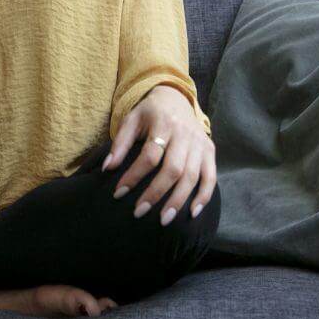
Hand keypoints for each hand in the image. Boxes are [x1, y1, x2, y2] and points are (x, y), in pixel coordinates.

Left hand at [101, 84, 214, 225]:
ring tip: (164, 220)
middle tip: (139, 212)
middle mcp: (185, 133)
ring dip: (178, 200)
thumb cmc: (149, 113)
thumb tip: (107, 169)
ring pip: (192, 176)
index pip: (149, 155)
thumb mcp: (131, 120)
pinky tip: (192, 213)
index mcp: (164, 123)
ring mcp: (200, 143)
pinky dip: (203, 196)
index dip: (134, 175)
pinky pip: (210, 177)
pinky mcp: (210, 151)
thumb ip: (120, 144)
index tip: (119, 193)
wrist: (176, 98)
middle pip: (173, 168)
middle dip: (156, 193)